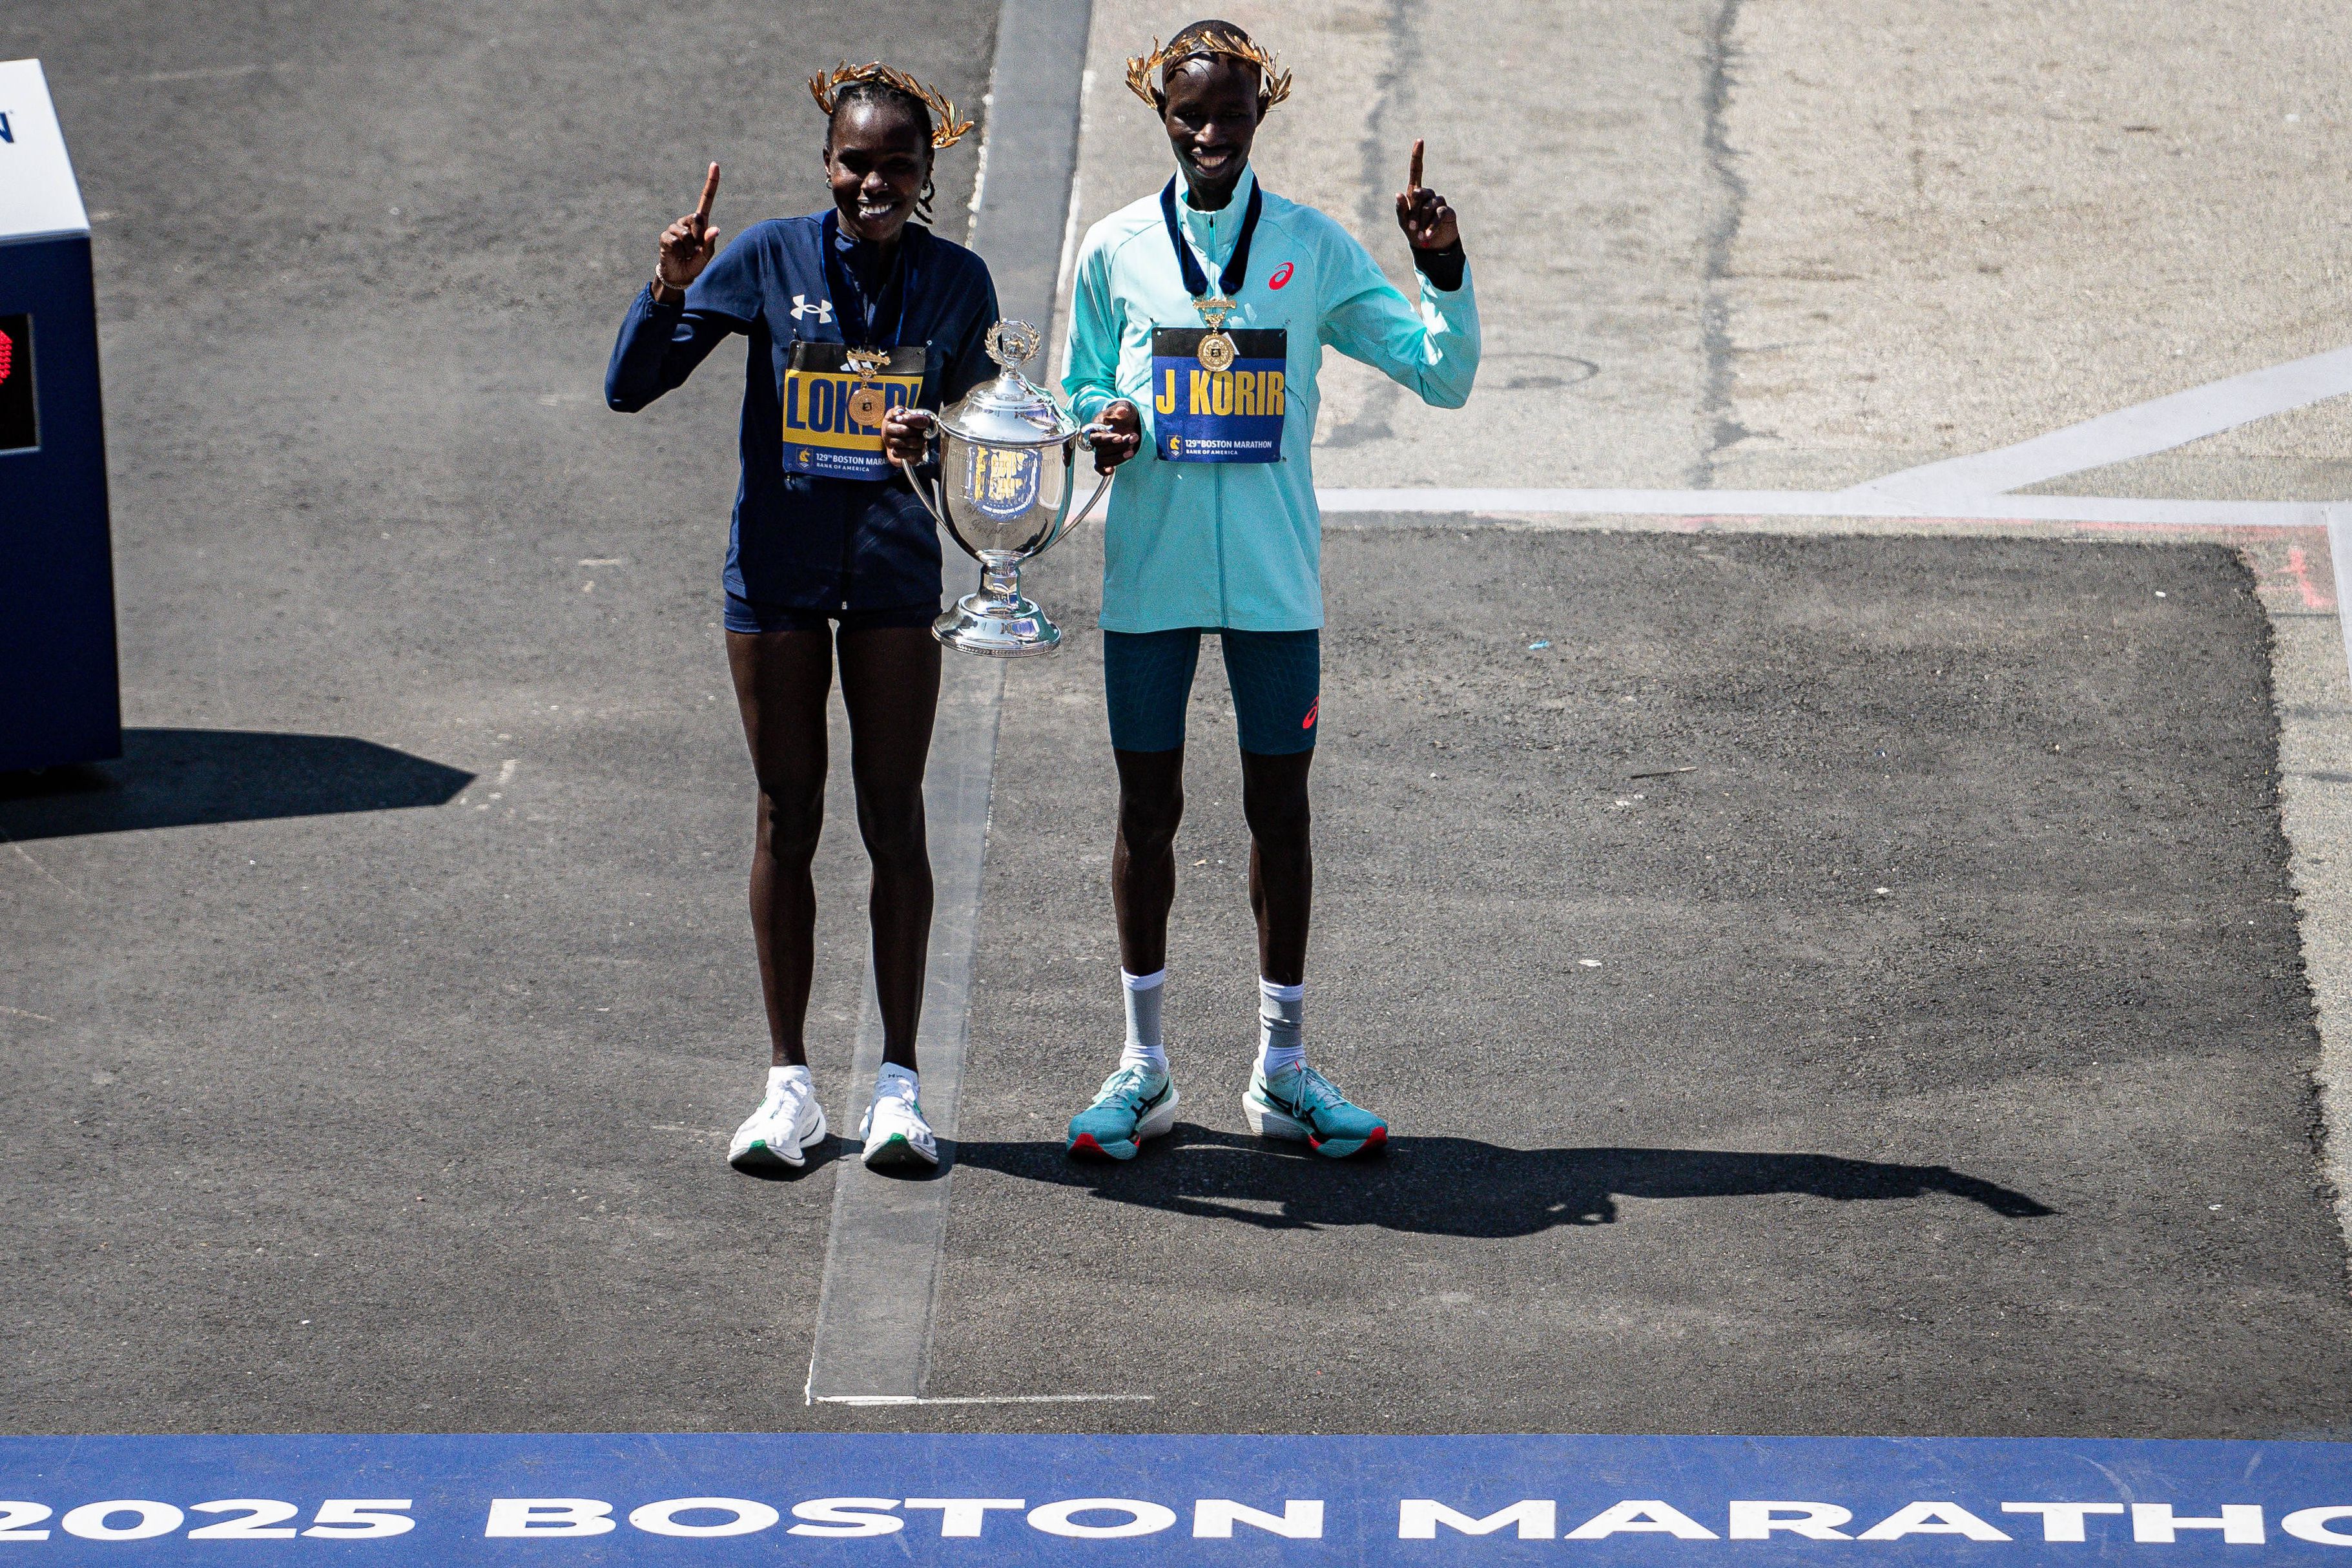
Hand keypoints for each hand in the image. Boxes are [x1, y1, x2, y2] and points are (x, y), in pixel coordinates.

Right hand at [655, 162, 721, 295]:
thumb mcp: (706, 254)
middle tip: (694, 249)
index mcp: (700, 223)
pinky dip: (679, 251)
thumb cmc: (695, 263)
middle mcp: (687, 221)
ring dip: (689, 248)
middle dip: (699, 237)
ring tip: (685, 253)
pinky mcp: (665, 236)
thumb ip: (710, 242)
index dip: (711, 183)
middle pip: (698, 219)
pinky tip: (676, 254)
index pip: (706, 199)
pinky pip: (676, 241)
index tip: (715, 164)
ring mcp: (675, 227)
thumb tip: (715, 229)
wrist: (679, 276)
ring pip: (686, 234)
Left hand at [883, 406, 933, 464]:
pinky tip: (895, 449)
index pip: (922, 421)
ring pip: (905, 442)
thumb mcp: (892, 415)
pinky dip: (895, 451)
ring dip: (893, 441)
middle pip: (907, 431)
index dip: (910, 419)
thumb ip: (896, 410)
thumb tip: (900, 412)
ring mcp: (921, 447)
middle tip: (890, 430)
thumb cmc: (893, 427)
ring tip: (892, 440)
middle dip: (894, 430)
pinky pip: (903, 454)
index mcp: (921, 422)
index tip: (898, 419)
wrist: (889, 445)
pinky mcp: (916, 458)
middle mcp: (923, 434)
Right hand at [1087, 401, 1142, 472]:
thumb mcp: (1125, 408)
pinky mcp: (1106, 458)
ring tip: (1132, 452)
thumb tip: (1121, 411)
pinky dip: (1104, 470)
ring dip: (1117, 457)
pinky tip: (1112, 470)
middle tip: (1133, 438)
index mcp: (1096, 427)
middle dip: (1118, 447)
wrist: (1129, 421)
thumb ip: (1122, 409)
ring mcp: (1101, 450)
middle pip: (1100, 449)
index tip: (1119, 437)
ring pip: (1102, 459)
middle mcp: (1096, 440)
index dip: (1107, 439)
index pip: (1096, 437)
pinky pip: (1100, 467)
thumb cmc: (1124, 413)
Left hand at [1393, 139, 1458, 250]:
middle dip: (1414, 211)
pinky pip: (1439, 214)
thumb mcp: (1403, 222)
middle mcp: (1428, 193)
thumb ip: (1401, 209)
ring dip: (1423, 220)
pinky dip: (1432, 225)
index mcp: (1414, 192)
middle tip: (1411, 227)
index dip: (1417, 155)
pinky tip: (1427, 235)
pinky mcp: (1447, 211)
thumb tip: (1398, 194)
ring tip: (1418, 234)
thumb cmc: (1413, 231)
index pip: (1416, 170)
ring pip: (1430, 204)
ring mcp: (1439, 201)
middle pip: (1420, 193)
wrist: (1429, 247)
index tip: (1419, 140)